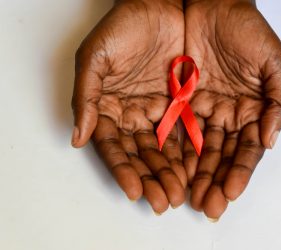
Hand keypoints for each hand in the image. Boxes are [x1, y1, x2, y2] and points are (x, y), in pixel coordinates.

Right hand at [71, 0, 185, 213]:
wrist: (159, 5)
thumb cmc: (123, 27)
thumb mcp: (95, 58)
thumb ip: (86, 97)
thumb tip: (77, 137)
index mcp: (109, 107)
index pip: (114, 146)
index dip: (122, 169)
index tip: (133, 190)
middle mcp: (133, 114)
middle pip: (141, 153)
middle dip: (152, 178)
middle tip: (164, 201)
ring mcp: (158, 110)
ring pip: (165, 148)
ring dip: (171, 172)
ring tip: (180, 194)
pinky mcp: (182, 104)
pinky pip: (186, 131)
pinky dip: (190, 152)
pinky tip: (195, 170)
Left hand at [183, 0, 280, 219]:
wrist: (212, 5)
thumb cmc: (248, 30)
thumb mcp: (274, 62)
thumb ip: (278, 101)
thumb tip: (270, 140)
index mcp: (252, 111)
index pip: (247, 149)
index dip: (240, 172)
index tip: (230, 192)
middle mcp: (228, 115)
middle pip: (222, 156)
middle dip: (215, 182)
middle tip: (207, 206)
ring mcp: (204, 110)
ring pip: (198, 149)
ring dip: (195, 175)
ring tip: (189, 198)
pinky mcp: (180, 102)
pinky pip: (177, 130)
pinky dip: (175, 151)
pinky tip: (172, 171)